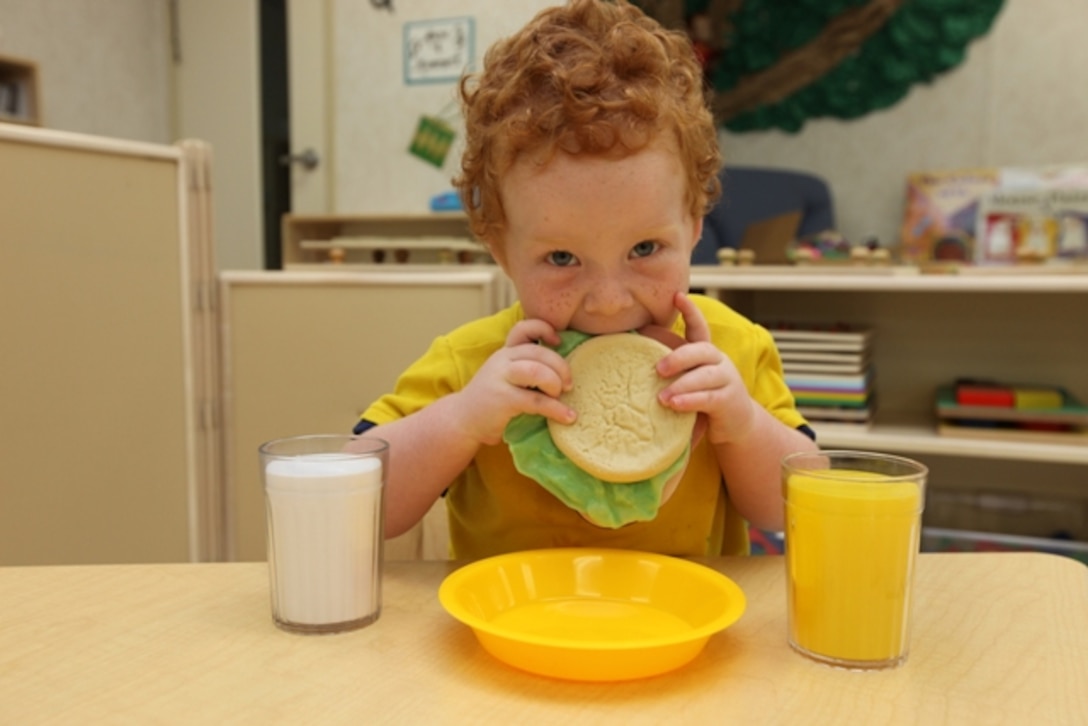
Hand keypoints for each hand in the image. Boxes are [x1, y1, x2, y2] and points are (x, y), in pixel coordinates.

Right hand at [453, 319, 576, 445]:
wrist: (462, 420)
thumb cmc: (491, 400)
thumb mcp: (505, 376)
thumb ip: (525, 367)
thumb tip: (563, 370)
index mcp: (505, 352)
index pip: (524, 328)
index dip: (544, 329)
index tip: (558, 342)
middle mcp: (502, 360)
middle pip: (539, 353)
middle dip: (561, 367)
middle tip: (568, 384)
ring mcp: (501, 378)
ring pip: (537, 371)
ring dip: (555, 383)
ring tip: (561, 396)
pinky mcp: (503, 399)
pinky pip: (536, 400)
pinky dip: (556, 409)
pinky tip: (568, 417)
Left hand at [646, 293, 756, 445]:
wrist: (736, 423)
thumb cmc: (702, 397)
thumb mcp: (687, 378)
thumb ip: (670, 366)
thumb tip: (636, 343)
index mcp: (706, 353)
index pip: (699, 327)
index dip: (690, 311)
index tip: (677, 296)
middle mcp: (719, 362)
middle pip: (701, 350)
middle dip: (679, 357)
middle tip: (658, 368)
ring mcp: (727, 380)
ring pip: (705, 376)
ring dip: (682, 384)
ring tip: (662, 397)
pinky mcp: (729, 401)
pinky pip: (709, 398)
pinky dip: (691, 400)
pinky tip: (675, 404)